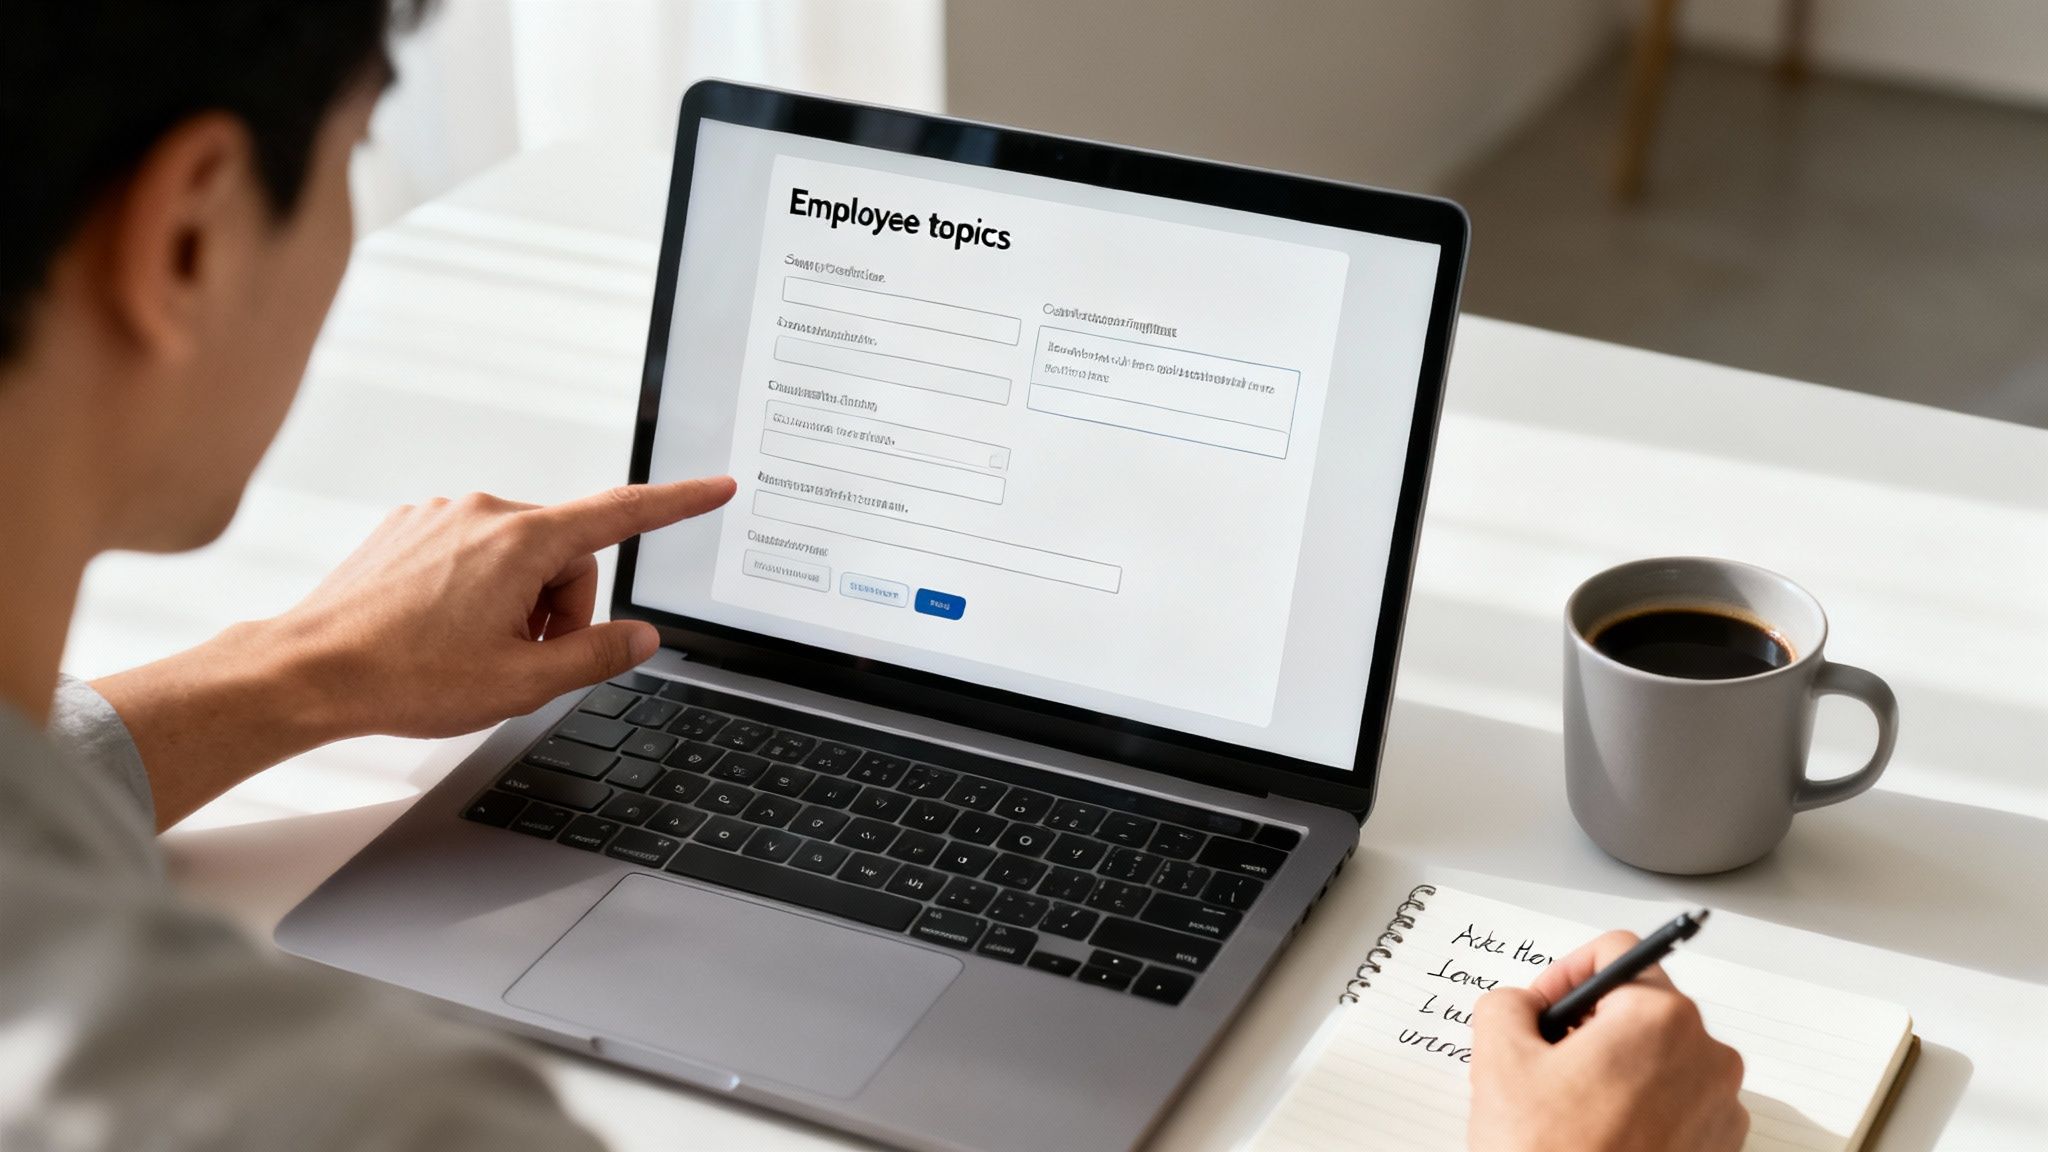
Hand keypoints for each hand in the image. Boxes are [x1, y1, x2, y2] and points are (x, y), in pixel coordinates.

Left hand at [273, 476, 734, 737]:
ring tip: (474, 653)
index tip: (716, 488)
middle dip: (562, 609)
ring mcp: (442, 515)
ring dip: (518, 605)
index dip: (679, 503)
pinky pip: (473, 553)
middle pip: (567, 555)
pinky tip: (442, 633)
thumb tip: (637, 637)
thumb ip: (596, 655)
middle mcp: (485, 512)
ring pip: (519, 557)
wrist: (307, 671)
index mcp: (522, 542)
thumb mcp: (521, 683)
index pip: (623, 514)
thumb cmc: (403, 677)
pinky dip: (477, 592)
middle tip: (525, 661)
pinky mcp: (410, 528)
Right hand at [1467, 931, 1748, 1151]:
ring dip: (1608, 1070)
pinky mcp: (1716, 1150)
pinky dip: (1634, 1109)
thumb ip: (1506, 1004)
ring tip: (1563, 1112)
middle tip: (1541, 1065)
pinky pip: (1673, 1104)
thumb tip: (1521, 1006)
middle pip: (1637, 1007)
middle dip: (1585, 1028)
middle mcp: (1707, 1057)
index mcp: (1661, 1019)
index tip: (1542, 1008)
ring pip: (1654, 1058)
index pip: (1617, 953)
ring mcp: (1719, 1109)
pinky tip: (1593, 1138)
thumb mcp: (1498, 1060)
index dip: (1565, 973)